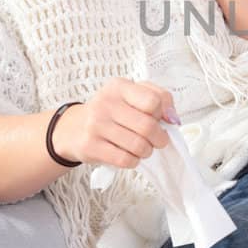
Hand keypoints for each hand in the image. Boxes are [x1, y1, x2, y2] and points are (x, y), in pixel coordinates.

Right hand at [52, 79, 178, 171]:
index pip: (153, 101)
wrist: (73, 128)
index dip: (162, 114)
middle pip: (148, 126)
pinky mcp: (90, 146)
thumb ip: (159, 98)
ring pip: (138, 146)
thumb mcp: (132, 95)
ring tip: (143, 148)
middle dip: (160, 138)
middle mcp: (106, 103)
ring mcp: (96, 125)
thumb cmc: (112, 111)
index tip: (159, 119)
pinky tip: (129, 156)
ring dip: (147, 151)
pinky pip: (124, 159)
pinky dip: (133, 161)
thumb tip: (173, 118)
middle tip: (158, 140)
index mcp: (119, 86)